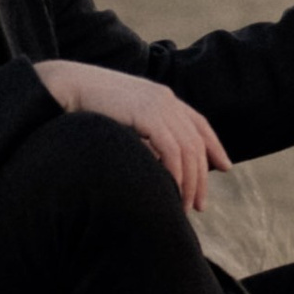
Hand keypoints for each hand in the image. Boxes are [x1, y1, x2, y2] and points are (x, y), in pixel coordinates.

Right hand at [33, 60, 228, 211]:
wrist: (69, 87)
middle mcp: (166, 100)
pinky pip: (172, 149)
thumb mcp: (125, 118)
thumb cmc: (90, 107)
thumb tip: (155, 159)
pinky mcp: (147, 114)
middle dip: (201, 177)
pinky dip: (176, 173)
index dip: (215, 146)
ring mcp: (158, 105)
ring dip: (189, 182)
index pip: (199, 124)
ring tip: (184, 207)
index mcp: (163, 98)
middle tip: (198, 205)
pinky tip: (173, 190)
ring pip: (188, 150)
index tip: (224, 167)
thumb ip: (143, 131)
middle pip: (197, 143)